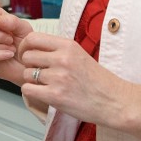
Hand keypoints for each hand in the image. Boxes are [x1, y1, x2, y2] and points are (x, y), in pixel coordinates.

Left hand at [17, 32, 140, 135]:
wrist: (115, 102)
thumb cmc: (98, 81)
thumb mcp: (80, 55)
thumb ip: (59, 50)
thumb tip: (35, 48)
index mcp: (68, 45)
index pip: (33, 38)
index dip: (25, 47)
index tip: (27, 54)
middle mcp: (62, 58)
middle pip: (27, 56)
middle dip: (28, 65)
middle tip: (37, 72)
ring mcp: (58, 77)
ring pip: (26, 74)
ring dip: (31, 80)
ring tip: (46, 85)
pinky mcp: (55, 95)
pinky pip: (28, 89)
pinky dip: (32, 92)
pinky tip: (43, 94)